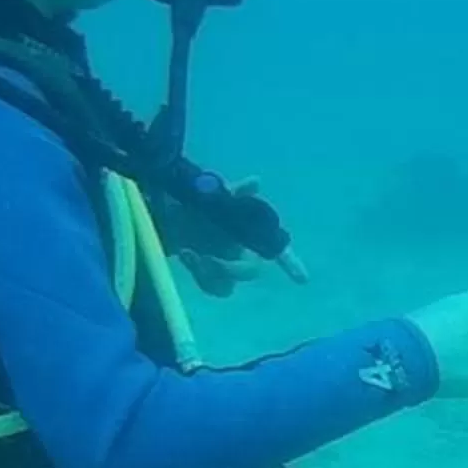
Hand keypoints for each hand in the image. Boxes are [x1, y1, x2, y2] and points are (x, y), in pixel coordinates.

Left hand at [166, 176, 307, 294]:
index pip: (277, 250)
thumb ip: (236, 193)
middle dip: (231, 269)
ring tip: (191, 255)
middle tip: (209, 260)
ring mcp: (224, 266)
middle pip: (250, 271)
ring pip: (228, 284)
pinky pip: (212, 286)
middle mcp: (241, 252)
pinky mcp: (206, 275)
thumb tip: (256, 181)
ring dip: (211, 272)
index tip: (303, 279)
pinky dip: (199, 273)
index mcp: (250, 233)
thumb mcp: (215, 193)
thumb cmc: (197, 200)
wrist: (164, 211)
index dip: (291, 263)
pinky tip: (187, 255)